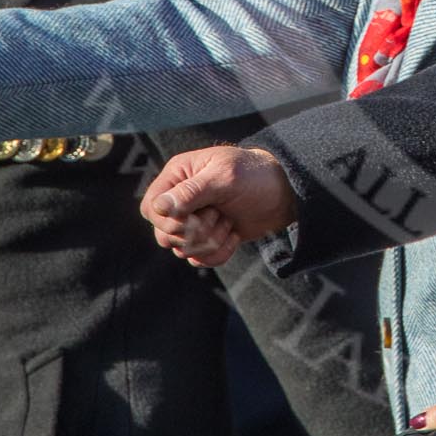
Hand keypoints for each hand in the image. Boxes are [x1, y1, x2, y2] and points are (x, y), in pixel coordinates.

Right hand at [142, 146, 297, 267]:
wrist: (284, 193)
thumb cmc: (254, 175)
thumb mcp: (224, 178)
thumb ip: (191, 192)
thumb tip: (159, 208)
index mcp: (178, 175)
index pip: (152, 208)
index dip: (169, 220)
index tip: (194, 216)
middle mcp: (180, 199)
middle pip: (163, 234)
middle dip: (194, 232)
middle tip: (218, 215)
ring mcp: (193, 220)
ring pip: (181, 250)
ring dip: (209, 242)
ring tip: (228, 222)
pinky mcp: (207, 238)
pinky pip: (198, 260)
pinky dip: (217, 254)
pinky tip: (234, 236)